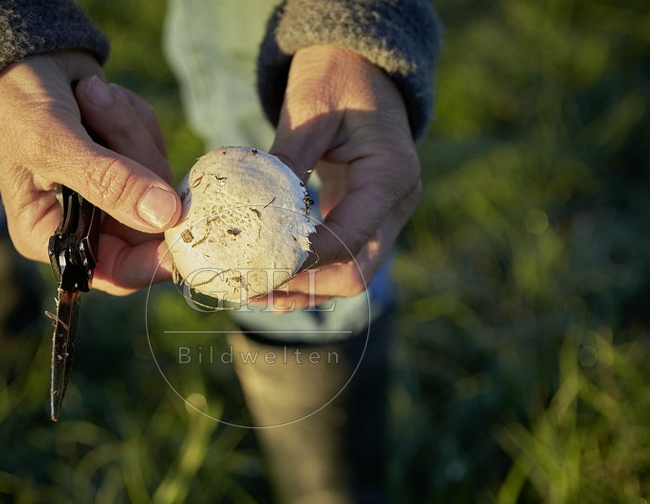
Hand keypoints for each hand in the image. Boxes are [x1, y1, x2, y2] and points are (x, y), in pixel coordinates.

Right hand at [0, 51, 180, 294]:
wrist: (15, 56)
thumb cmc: (14, 104)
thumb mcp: (52, 142)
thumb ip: (107, 181)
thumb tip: (164, 216)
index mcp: (52, 237)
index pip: (117, 271)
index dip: (154, 257)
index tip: (181, 224)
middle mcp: (86, 225)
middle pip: (149, 221)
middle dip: (133, 159)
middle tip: (96, 105)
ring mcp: (112, 195)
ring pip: (158, 180)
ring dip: (128, 128)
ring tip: (88, 95)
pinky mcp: (130, 165)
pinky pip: (158, 148)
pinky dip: (135, 118)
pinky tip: (98, 97)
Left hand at [266, 45, 422, 308]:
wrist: (361, 63)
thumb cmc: (336, 76)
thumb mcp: (309, 108)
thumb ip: (287, 159)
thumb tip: (253, 207)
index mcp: (391, 176)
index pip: (350, 240)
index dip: (305, 263)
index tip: (258, 270)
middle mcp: (397, 204)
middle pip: (357, 273)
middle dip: (305, 289)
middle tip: (252, 290)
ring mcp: (385, 215)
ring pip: (351, 275)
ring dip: (305, 290)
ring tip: (254, 293)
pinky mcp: (366, 217)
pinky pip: (342, 258)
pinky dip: (310, 275)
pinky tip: (274, 283)